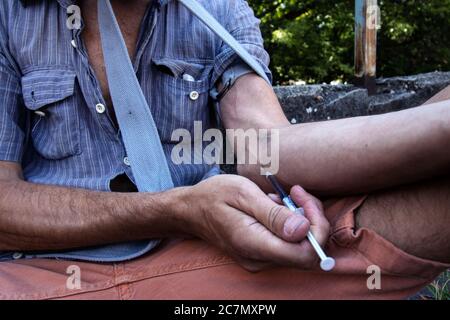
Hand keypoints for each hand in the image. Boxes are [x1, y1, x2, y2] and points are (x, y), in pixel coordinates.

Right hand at [179, 175, 329, 271]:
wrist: (190, 210)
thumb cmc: (214, 196)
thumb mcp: (243, 194)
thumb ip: (273, 215)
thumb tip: (304, 229)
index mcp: (254, 244)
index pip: (306, 253)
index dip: (316, 227)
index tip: (302, 198)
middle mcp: (259, 259)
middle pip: (308, 251)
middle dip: (311, 219)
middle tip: (295, 193)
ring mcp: (259, 260)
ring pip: (300, 247)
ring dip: (300, 219)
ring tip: (279, 197)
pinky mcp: (260, 255)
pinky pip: (287, 245)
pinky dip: (289, 224)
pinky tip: (274, 207)